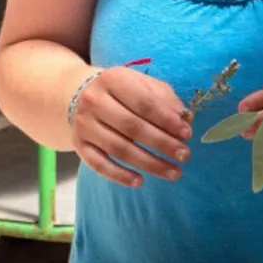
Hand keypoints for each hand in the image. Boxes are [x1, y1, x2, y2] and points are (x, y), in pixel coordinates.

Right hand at [69, 66, 190, 187]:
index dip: (167, 120)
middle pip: (132, 127)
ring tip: (173, 172)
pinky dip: (119, 175)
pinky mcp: (79, 145)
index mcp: (113, 80)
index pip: (144, 103)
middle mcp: (95, 101)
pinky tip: (140, 182)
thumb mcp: (141, 84)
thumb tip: (186, 119)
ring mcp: (84, 125)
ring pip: (118, 148)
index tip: (187, 134)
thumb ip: (165, 98)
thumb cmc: (120, 90)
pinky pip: (98, 164)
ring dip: (149, 163)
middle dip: (162, 143)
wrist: (75, 94)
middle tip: (185, 155)